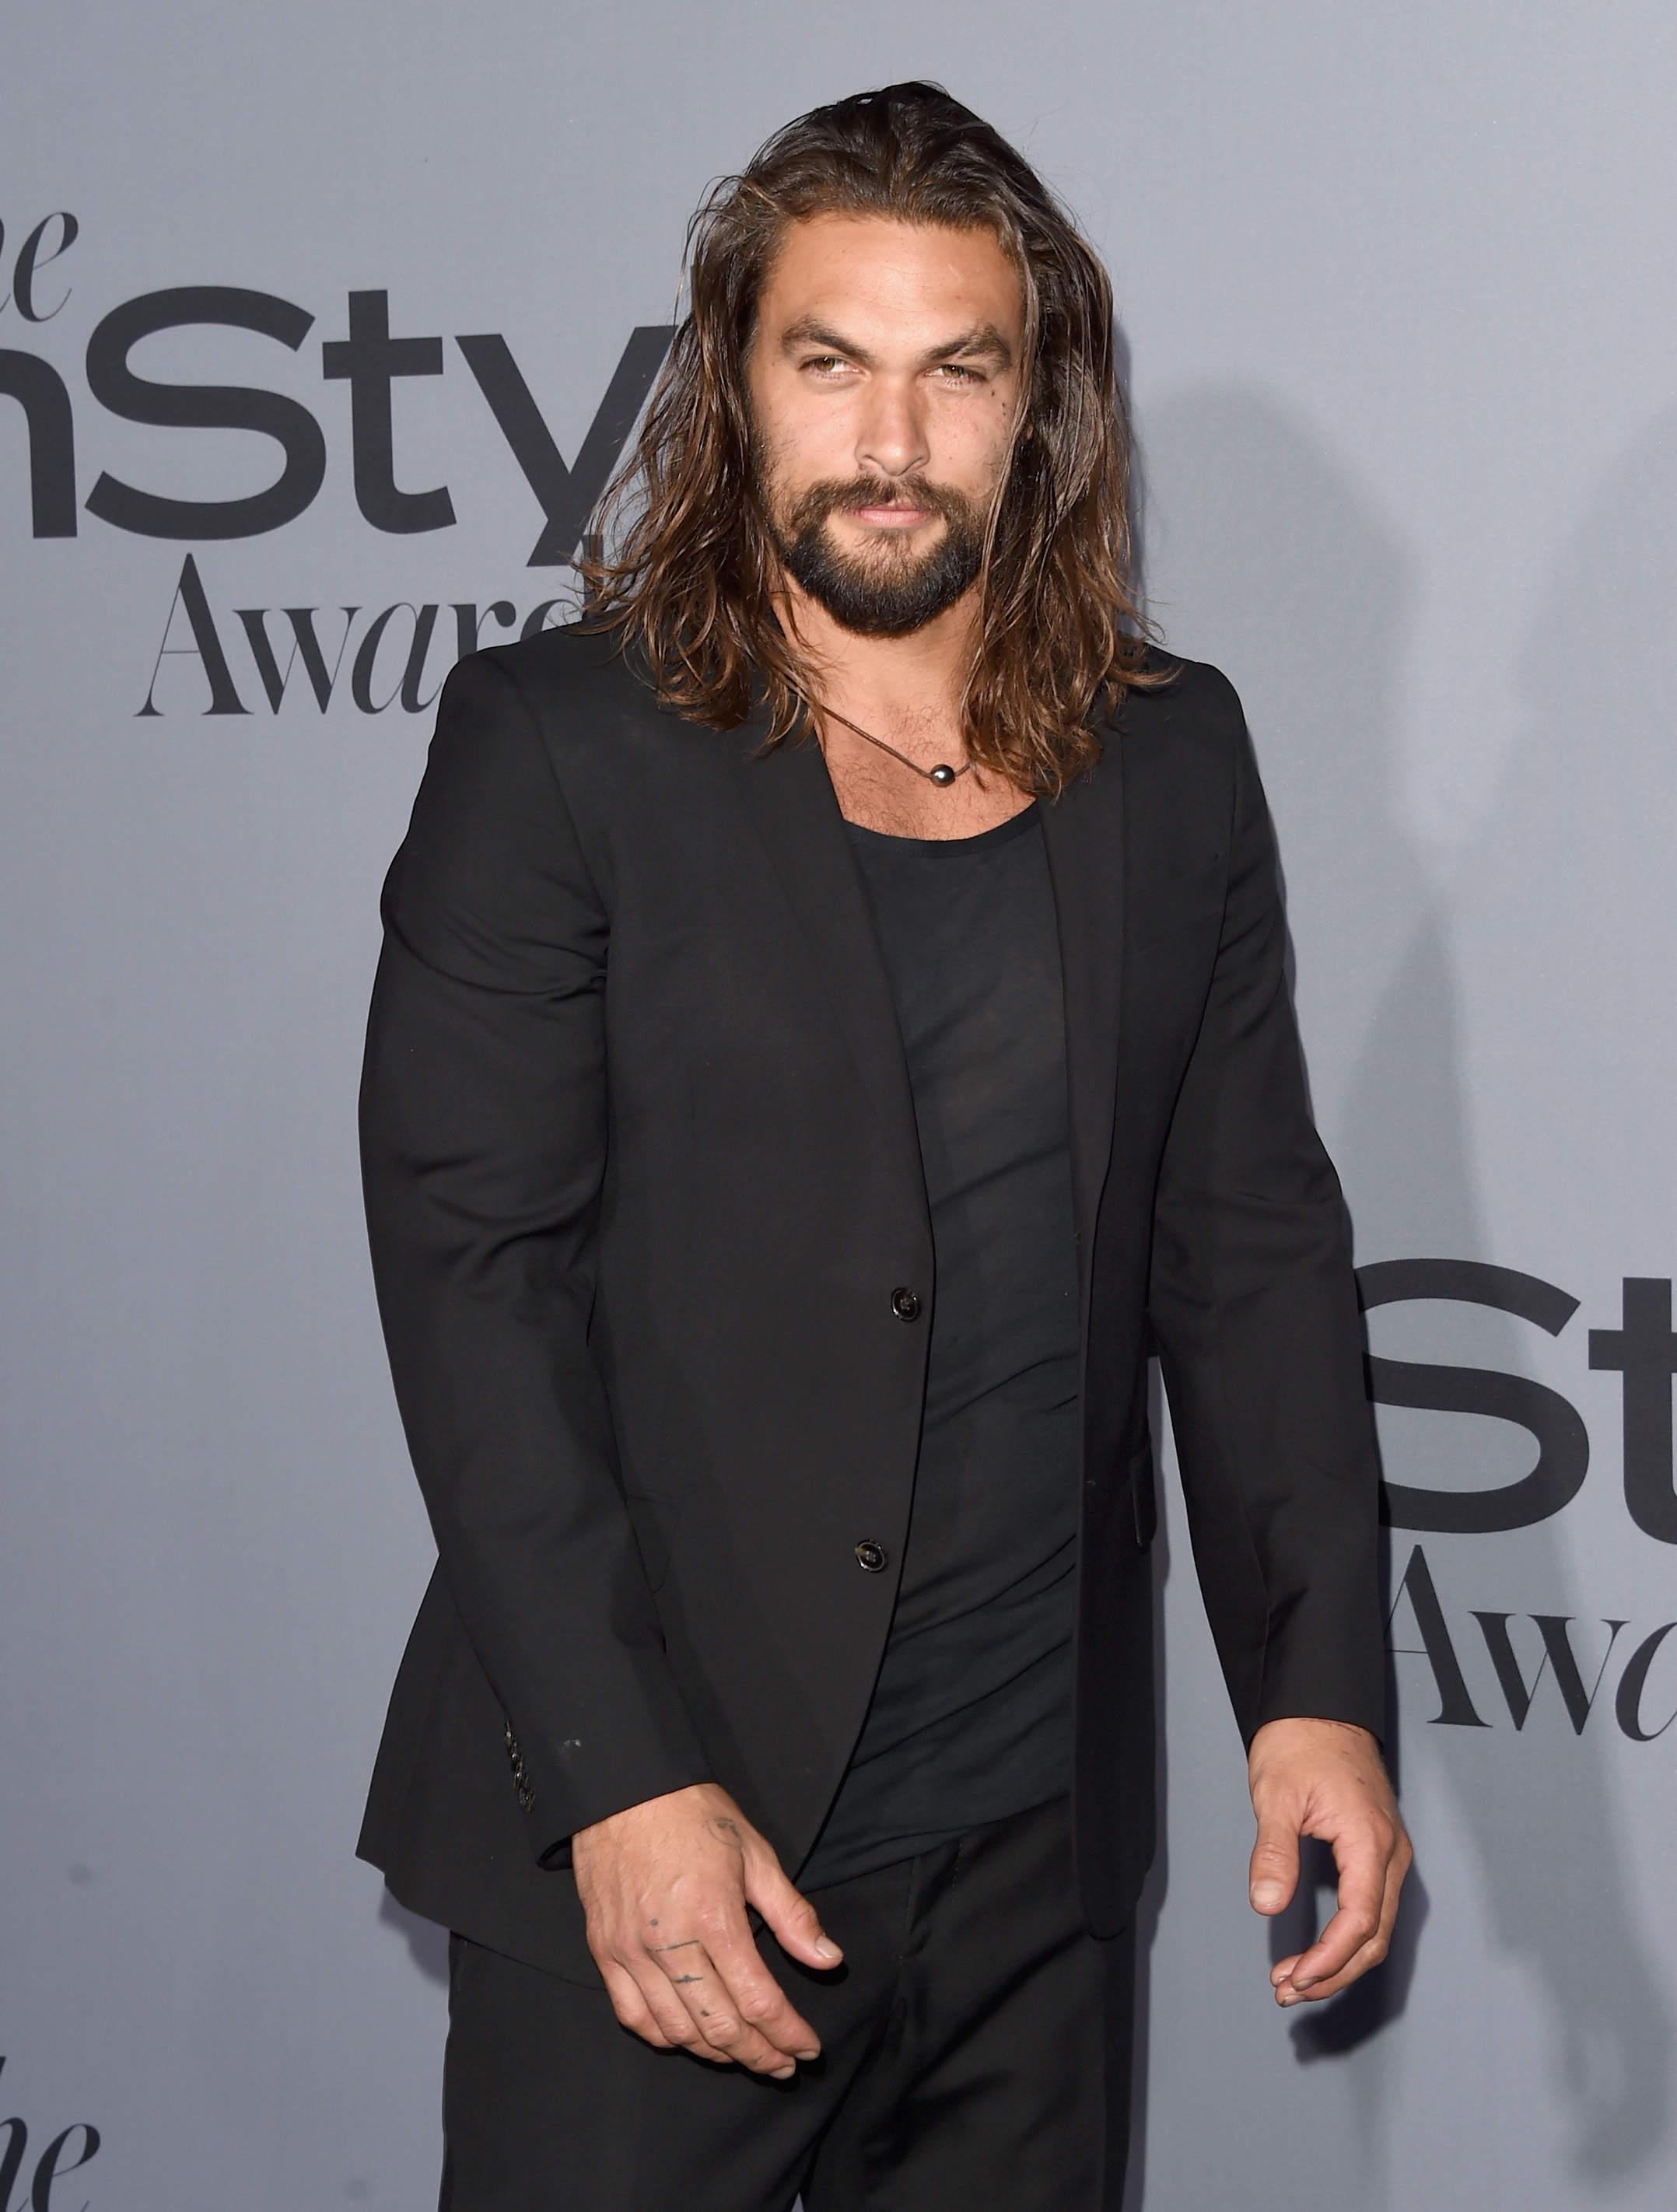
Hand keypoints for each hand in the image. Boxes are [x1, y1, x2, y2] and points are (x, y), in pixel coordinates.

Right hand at [571, 1782, 841, 2075]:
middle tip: (782, 2064)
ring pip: (677, 2031)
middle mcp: (669, 1944)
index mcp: (713, 1917)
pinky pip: (633, 2016)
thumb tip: (828, 1959)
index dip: (788, 2034)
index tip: (809, 2049)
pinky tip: (688, 2036)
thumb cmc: (693, 1813)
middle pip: (719, 2027)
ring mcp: (631, 1952)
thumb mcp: (755, 1853)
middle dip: (758, 2055)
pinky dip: (665, 2036)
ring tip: (742, 2053)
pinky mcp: (604, 1951)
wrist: (624, 1786)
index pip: (758, 2000)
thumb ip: (792, 1913)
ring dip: (715, 2053)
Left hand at [1246, 1717, 1410, 2006]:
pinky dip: (1348, 1938)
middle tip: (1288, 1990)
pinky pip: (1373, 1908)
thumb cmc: (1300, 1743)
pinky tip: (1319, 1951)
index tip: (1296, 1978)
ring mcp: (1389, 1853)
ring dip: (1340, 1961)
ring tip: (1296, 1981)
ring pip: (1376, 1928)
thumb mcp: (1277, 1795)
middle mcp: (1390, 1853)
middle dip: (1333, 1971)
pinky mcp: (1379, 1851)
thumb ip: (1274, 1852)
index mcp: (1370, 1840)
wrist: (1320, 1707)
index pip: (1359, 1920)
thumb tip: (1266, 1905)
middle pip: (1374, 1936)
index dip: (1329, 1958)